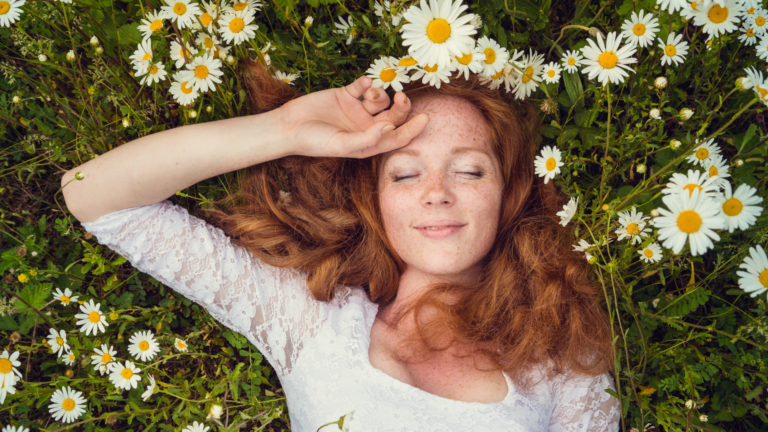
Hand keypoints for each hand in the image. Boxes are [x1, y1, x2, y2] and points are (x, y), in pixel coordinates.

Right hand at [278, 76, 429, 158]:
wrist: (289, 127)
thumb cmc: (315, 142)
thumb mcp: (342, 145)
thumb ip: (368, 138)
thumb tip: (391, 127)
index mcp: (369, 143)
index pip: (397, 137)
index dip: (413, 129)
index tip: (425, 118)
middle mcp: (366, 127)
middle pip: (394, 116)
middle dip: (402, 107)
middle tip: (402, 97)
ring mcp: (357, 110)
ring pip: (381, 99)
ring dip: (381, 94)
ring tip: (372, 94)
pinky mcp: (346, 95)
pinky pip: (363, 86)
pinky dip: (366, 83)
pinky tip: (361, 85)